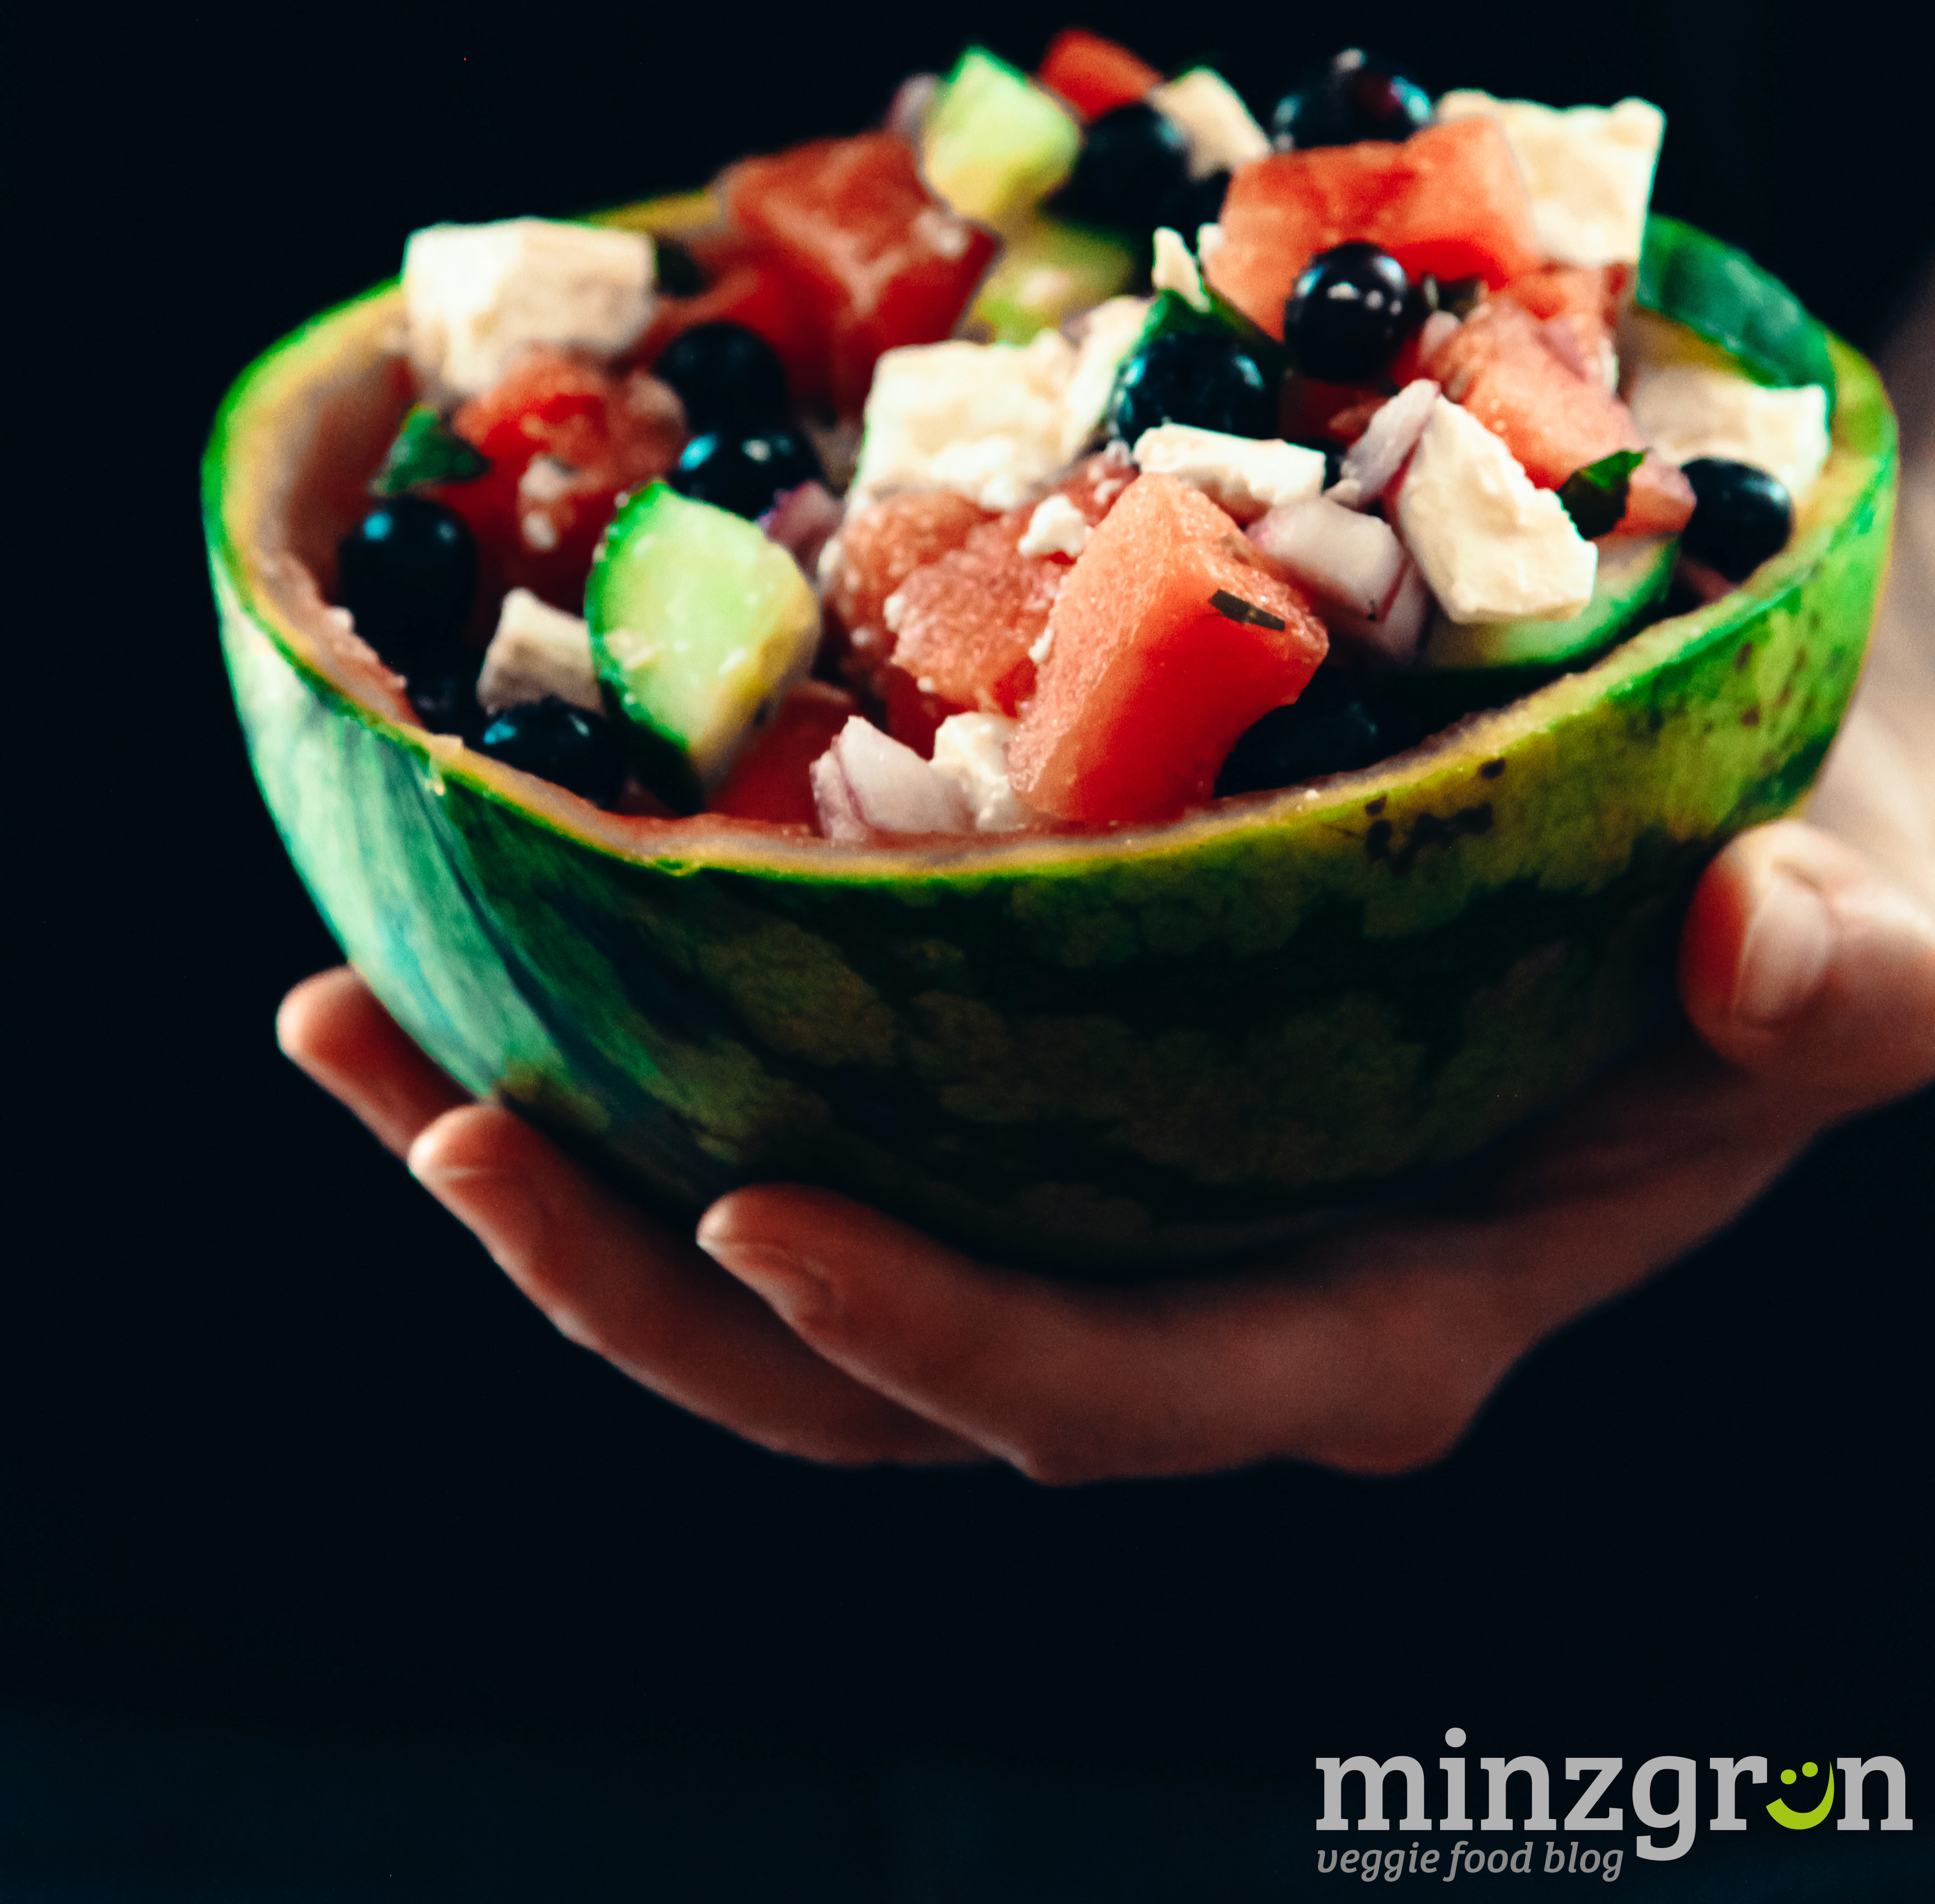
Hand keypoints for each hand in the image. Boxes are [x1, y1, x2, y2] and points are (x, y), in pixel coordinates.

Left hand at [279, 819, 1934, 1482]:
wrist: (1756, 822)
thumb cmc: (1824, 895)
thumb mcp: (1876, 934)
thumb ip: (1844, 972)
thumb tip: (1747, 952)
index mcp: (1385, 1315)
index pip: (1129, 1391)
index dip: (944, 1340)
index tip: (754, 1216)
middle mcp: (1211, 1299)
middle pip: (880, 1380)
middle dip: (640, 1284)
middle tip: (436, 1109)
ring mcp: (1103, 1211)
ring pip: (785, 1276)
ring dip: (562, 1176)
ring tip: (350, 1031)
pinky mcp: (1041, 1100)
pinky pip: (809, 1124)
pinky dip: (632, 1067)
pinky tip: (486, 950)